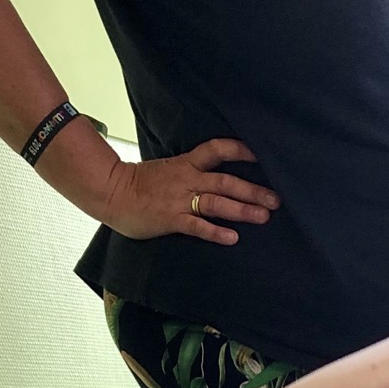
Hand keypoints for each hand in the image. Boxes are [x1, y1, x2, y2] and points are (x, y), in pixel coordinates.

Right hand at [96, 139, 279, 244]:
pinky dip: (215, 231)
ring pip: (216, 202)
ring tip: (263, 216)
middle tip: (276, 199)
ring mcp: (179, 199)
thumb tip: (216, 175)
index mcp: (186, 164)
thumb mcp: (169, 169)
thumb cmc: (141, 184)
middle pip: (225, 181)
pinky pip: (197, 226)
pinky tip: (232, 238)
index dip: (239, 150)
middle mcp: (187, 179)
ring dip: (242, 209)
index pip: (216, 150)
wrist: (112, 192)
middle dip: (252, 189)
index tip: (261, 154)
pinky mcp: (171, 219)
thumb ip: (192, 171)